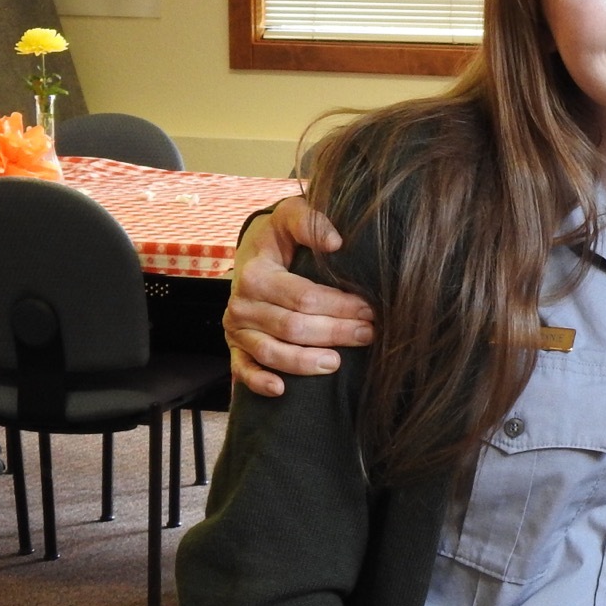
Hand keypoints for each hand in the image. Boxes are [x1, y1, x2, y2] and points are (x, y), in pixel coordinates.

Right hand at [224, 196, 376, 396]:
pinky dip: (258, 382)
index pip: (304, 297)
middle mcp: (242, 303)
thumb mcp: (291, 215)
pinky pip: (242, 369)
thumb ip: (311, 221)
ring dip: (305, 362)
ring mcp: (237, 328)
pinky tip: (281, 390)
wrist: (252, 250)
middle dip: (335, 333)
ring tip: (336, 363)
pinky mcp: (235, 346)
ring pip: (272, 352)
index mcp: (256, 273)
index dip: (340, 306)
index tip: (371, 309)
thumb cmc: (279, 235)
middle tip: (369, 334)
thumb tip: (336, 242)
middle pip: (293, 327)